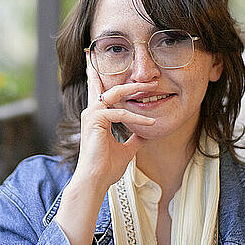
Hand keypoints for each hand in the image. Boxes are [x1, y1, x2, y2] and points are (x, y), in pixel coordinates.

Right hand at [73, 57, 156, 189]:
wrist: (96, 180)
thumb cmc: (106, 168)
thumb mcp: (126, 150)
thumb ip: (134, 139)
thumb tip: (145, 134)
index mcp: (97, 117)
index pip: (101, 92)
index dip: (103, 77)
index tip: (105, 63)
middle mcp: (92, 112)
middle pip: (110, 87)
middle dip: (130, 81)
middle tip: (149, 79)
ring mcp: (92, 115)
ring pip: (115, 94)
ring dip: (135, 90)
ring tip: (153, 88)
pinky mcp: (95, 120)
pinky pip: (120, 114)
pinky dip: (136, 117)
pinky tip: (150, 122)